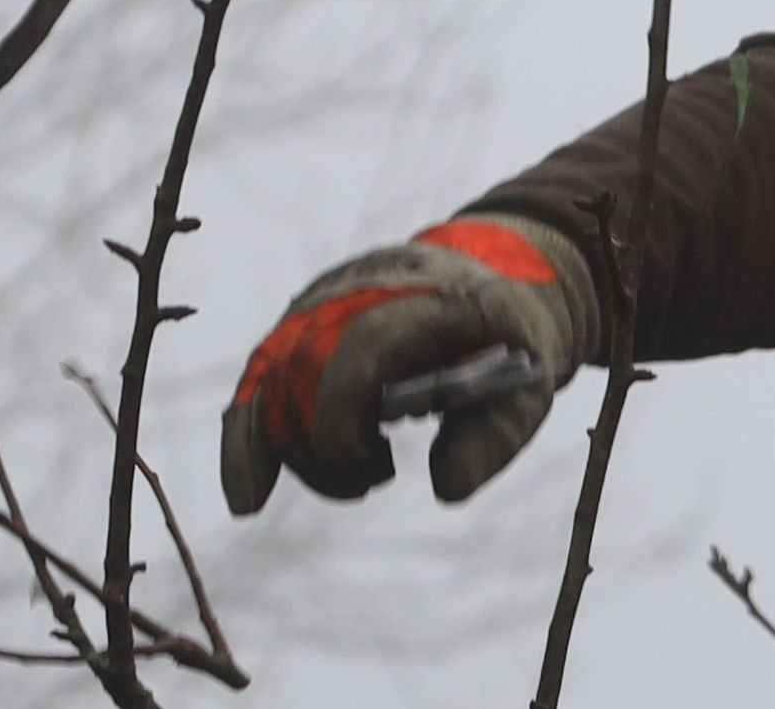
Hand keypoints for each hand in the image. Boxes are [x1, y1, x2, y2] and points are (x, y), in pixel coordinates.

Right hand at [217, 214, 594, 513]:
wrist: (491, 277)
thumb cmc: (507, 341)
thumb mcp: (526, 388)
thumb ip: (494, 438)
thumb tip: (444, 488)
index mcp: (429, 293)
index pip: (363, 342)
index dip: (346, 409)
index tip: (371, 466)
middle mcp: (363, 287)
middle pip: (305, 367)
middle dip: (323, 445)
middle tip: (376, 478)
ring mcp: (325, 300)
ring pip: (272, 378)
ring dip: (294, 450)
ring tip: (359, 479)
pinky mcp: (302, 322)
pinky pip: (260, 381)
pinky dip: (248, 440)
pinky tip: (250, 498)